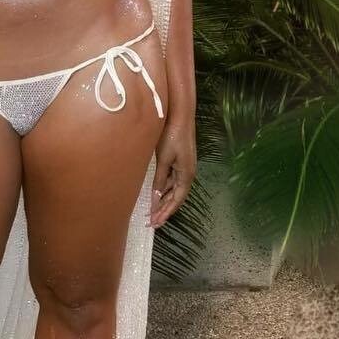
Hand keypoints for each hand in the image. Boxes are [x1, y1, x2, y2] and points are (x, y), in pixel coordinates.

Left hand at [149, 114, 196, 228]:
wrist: (180, 116)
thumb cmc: (172, 136)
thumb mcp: (163, 159)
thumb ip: (160, 179)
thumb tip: (155, 197)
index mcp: (186, 175)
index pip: (176, 200)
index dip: (166, 213)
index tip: (155, 223)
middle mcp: (187, 174)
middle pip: (176, 198)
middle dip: (164, 211)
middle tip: (151, 222)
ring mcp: (184, 168)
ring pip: (173, 190)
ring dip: (163, 201)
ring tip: (151, 213)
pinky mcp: (179, 162)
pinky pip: (172, 181)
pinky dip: (163, 190)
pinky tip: (155, 195)